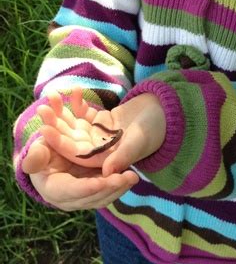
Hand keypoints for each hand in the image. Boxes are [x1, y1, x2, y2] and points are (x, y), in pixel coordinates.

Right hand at [22, 138, 138, 210]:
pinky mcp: (94, 194)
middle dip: (110, 188)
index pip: (70, 191)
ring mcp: (82, 199)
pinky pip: (108, 193)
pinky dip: (120, 186)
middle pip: (91, 198)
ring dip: (119, 189)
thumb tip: (28, 165)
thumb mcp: (38, 150)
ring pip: (103, 198)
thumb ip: (35, 156)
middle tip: (126, 177)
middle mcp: (68, 200)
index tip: (101, 183)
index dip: (86, 188)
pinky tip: (131, 176)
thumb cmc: (45, 151)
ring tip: (133, 176)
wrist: (53, 156)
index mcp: (53, 190)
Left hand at [35, 88, 165, 176]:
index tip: (45, 131)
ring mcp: (99, 135)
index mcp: (104, 159)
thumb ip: (123, 156)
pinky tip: (71, 90)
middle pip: (71, 138)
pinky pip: (85, 113)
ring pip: (75, 125)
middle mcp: (98, 150)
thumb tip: (108, 173)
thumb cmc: (155, 130)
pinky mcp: (102, 121)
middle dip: (56, 125)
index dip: (60, 143)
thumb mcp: (139, 142)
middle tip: (41, 110)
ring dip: (62, 112)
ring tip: (49, 96)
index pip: (77, 153)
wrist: (167, 114)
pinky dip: (78, 103)